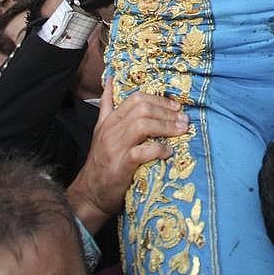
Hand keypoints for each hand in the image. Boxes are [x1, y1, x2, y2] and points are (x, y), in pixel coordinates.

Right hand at [66, 77, 185, 233]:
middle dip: (166, 112)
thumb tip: (111, 80)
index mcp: (109, 120)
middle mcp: (111, 130)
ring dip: (166, 127)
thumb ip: (108, 106)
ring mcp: (115, 147)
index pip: (135, 99)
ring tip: (181, 131)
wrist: (90, 194)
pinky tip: (169, 152)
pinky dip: (158, 150)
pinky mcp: (120, 166)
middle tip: (184, 119)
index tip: (176, 107)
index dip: (159, 100)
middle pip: (142, 109)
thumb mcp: (101, 130)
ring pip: (142, 126)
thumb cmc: (101, 162)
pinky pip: (142, 152)